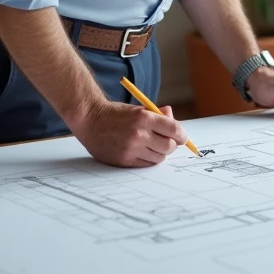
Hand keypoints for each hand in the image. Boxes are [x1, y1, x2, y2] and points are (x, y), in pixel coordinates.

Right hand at [73, 101, 187, 166]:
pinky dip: (148, 159)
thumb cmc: (115, 114)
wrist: (90, 120)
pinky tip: (142, 151)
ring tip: (152, 145)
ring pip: (159, 157)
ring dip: (160, 153)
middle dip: (171, 144)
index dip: (182, 135)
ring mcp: (131, 148)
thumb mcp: (138, 108)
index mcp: (144, 117)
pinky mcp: (124, 160)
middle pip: (169, 146)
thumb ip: (158, 115)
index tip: (183, 137)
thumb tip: (174, 120)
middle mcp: (139, 134)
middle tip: (167, 142)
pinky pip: (146, 164)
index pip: (174, 129)